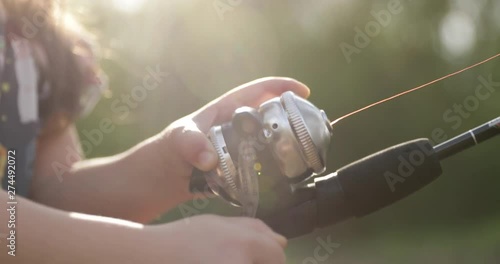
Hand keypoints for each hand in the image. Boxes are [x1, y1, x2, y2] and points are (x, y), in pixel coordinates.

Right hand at [145, 214, 287, 263]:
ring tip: (218, 258)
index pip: (277, 256)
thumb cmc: (184, 237)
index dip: (269, 255)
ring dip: (243, 263)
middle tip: (228, 256)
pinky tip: (210, 262)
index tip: (255, 256)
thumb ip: (253, 229)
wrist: (149, 257)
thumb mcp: (219, 224)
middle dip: (257, 262)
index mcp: (244, 244)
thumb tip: (282, 241)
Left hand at [157, 77, 309, 201]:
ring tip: (304, 150)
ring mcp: (240, 145)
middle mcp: (237, 125)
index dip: (281, 87)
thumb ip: (193, 145)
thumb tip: (210, 159)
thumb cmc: (170, 148)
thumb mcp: (179, 140)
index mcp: (227, 109)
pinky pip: (261, 163)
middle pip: (270, 114)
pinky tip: (285, 175)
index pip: (258, 90)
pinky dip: (274, 168)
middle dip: (290, 115)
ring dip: (285, 142)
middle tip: (309, 125)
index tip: (303, 91)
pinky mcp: (240, 165)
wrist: (166, 176)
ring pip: (269, 139)